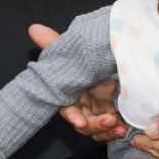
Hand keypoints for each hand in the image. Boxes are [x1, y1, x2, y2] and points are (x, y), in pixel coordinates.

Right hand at [27, 24, 123, 141]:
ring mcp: (97, 112)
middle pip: (82, 123)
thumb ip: (54, 42)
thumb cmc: (91, 55)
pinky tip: (124, 127)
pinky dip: (115, 131)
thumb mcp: (76, 49)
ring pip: (96, 130)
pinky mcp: (112, 117)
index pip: (67, 108)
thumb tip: (33, 28)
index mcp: (71, 93)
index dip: (72, 116)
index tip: (80, 121)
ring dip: (106, 130)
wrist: (122, 58)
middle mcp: (83, 105)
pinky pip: (110, 131)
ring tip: (118, 125)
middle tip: (109, 119)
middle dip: (94, 125)